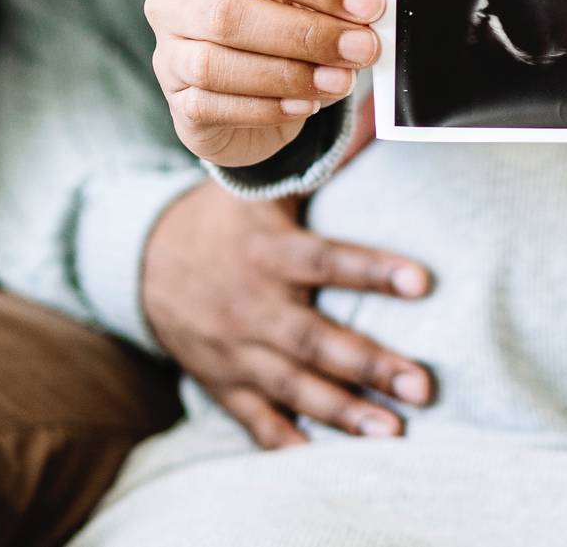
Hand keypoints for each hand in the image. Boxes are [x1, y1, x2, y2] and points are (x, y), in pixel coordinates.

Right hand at [142, 180, 433, 447]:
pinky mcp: (222, 381)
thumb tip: (378, 107)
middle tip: (422, 384)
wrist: (144, 259)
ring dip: (344, 411)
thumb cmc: (225, 217)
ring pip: (293, 385)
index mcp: (270, 251)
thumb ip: (330, 156)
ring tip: (394, 430)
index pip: (328, 260)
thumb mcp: (266, 183)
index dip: (374, 269)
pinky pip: (255, 417)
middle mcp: (254, 304)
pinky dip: (286, 441)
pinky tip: (323, 459)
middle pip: (316, 338)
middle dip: (370, 363)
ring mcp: (236, 349)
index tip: (422, 281)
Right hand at [147, 0, 384, 165]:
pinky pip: (214, 106)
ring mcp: (168, 53)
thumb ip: (326, 3)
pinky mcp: (176, 102)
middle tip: (361, 48)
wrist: (245, 86)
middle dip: (306, 33)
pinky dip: (267, 108)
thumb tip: (368, 14)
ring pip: (216, 65)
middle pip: (230, 13)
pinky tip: (306, 105)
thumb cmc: (275, 26)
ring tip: (340, 81)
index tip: (368, 5)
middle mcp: (175, 0)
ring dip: (289, 75)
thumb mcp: (300, 1)